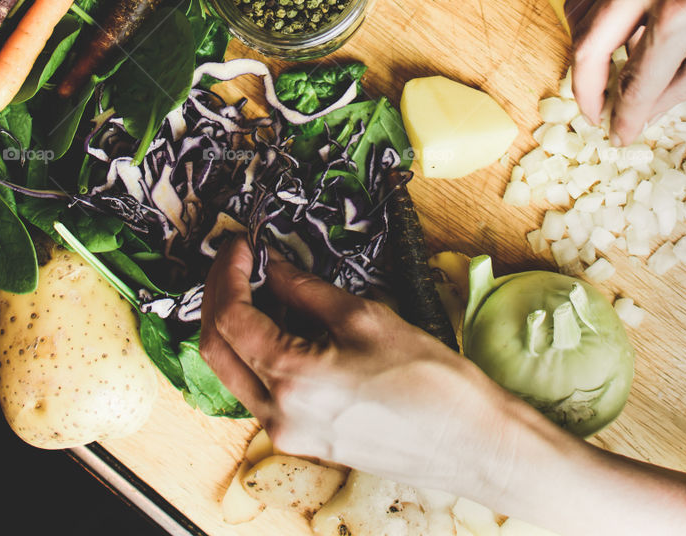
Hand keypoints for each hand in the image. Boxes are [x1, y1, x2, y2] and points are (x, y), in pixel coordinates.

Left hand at [199, 237, 533, 504]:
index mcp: (292, 379)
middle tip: (236, 260)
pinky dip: (257, 352)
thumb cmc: (428, 379)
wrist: (468, 441)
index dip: (228, 274)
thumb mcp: (364, 317)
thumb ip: (308, 291)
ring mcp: (289, 435)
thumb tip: (273, 266)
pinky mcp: (304, 441)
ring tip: (256, 283)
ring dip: (234, 325)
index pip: (230, 320)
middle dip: (218, 296)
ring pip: (234, 373)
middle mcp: (279, 416)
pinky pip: (260, 392)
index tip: (242, 244)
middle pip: (217, 350)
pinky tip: (280, 322)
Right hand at [568, 0, 685, 142]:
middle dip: (584, 88)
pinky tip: (617, 25)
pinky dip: (597, 9)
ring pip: (580, 7)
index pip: (636, 81)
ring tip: (598, 72)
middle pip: (588, 46)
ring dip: (583, 47)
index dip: (624, 116)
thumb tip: (653, 105)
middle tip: (593, 111)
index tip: (618, 133)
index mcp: (680, 15)